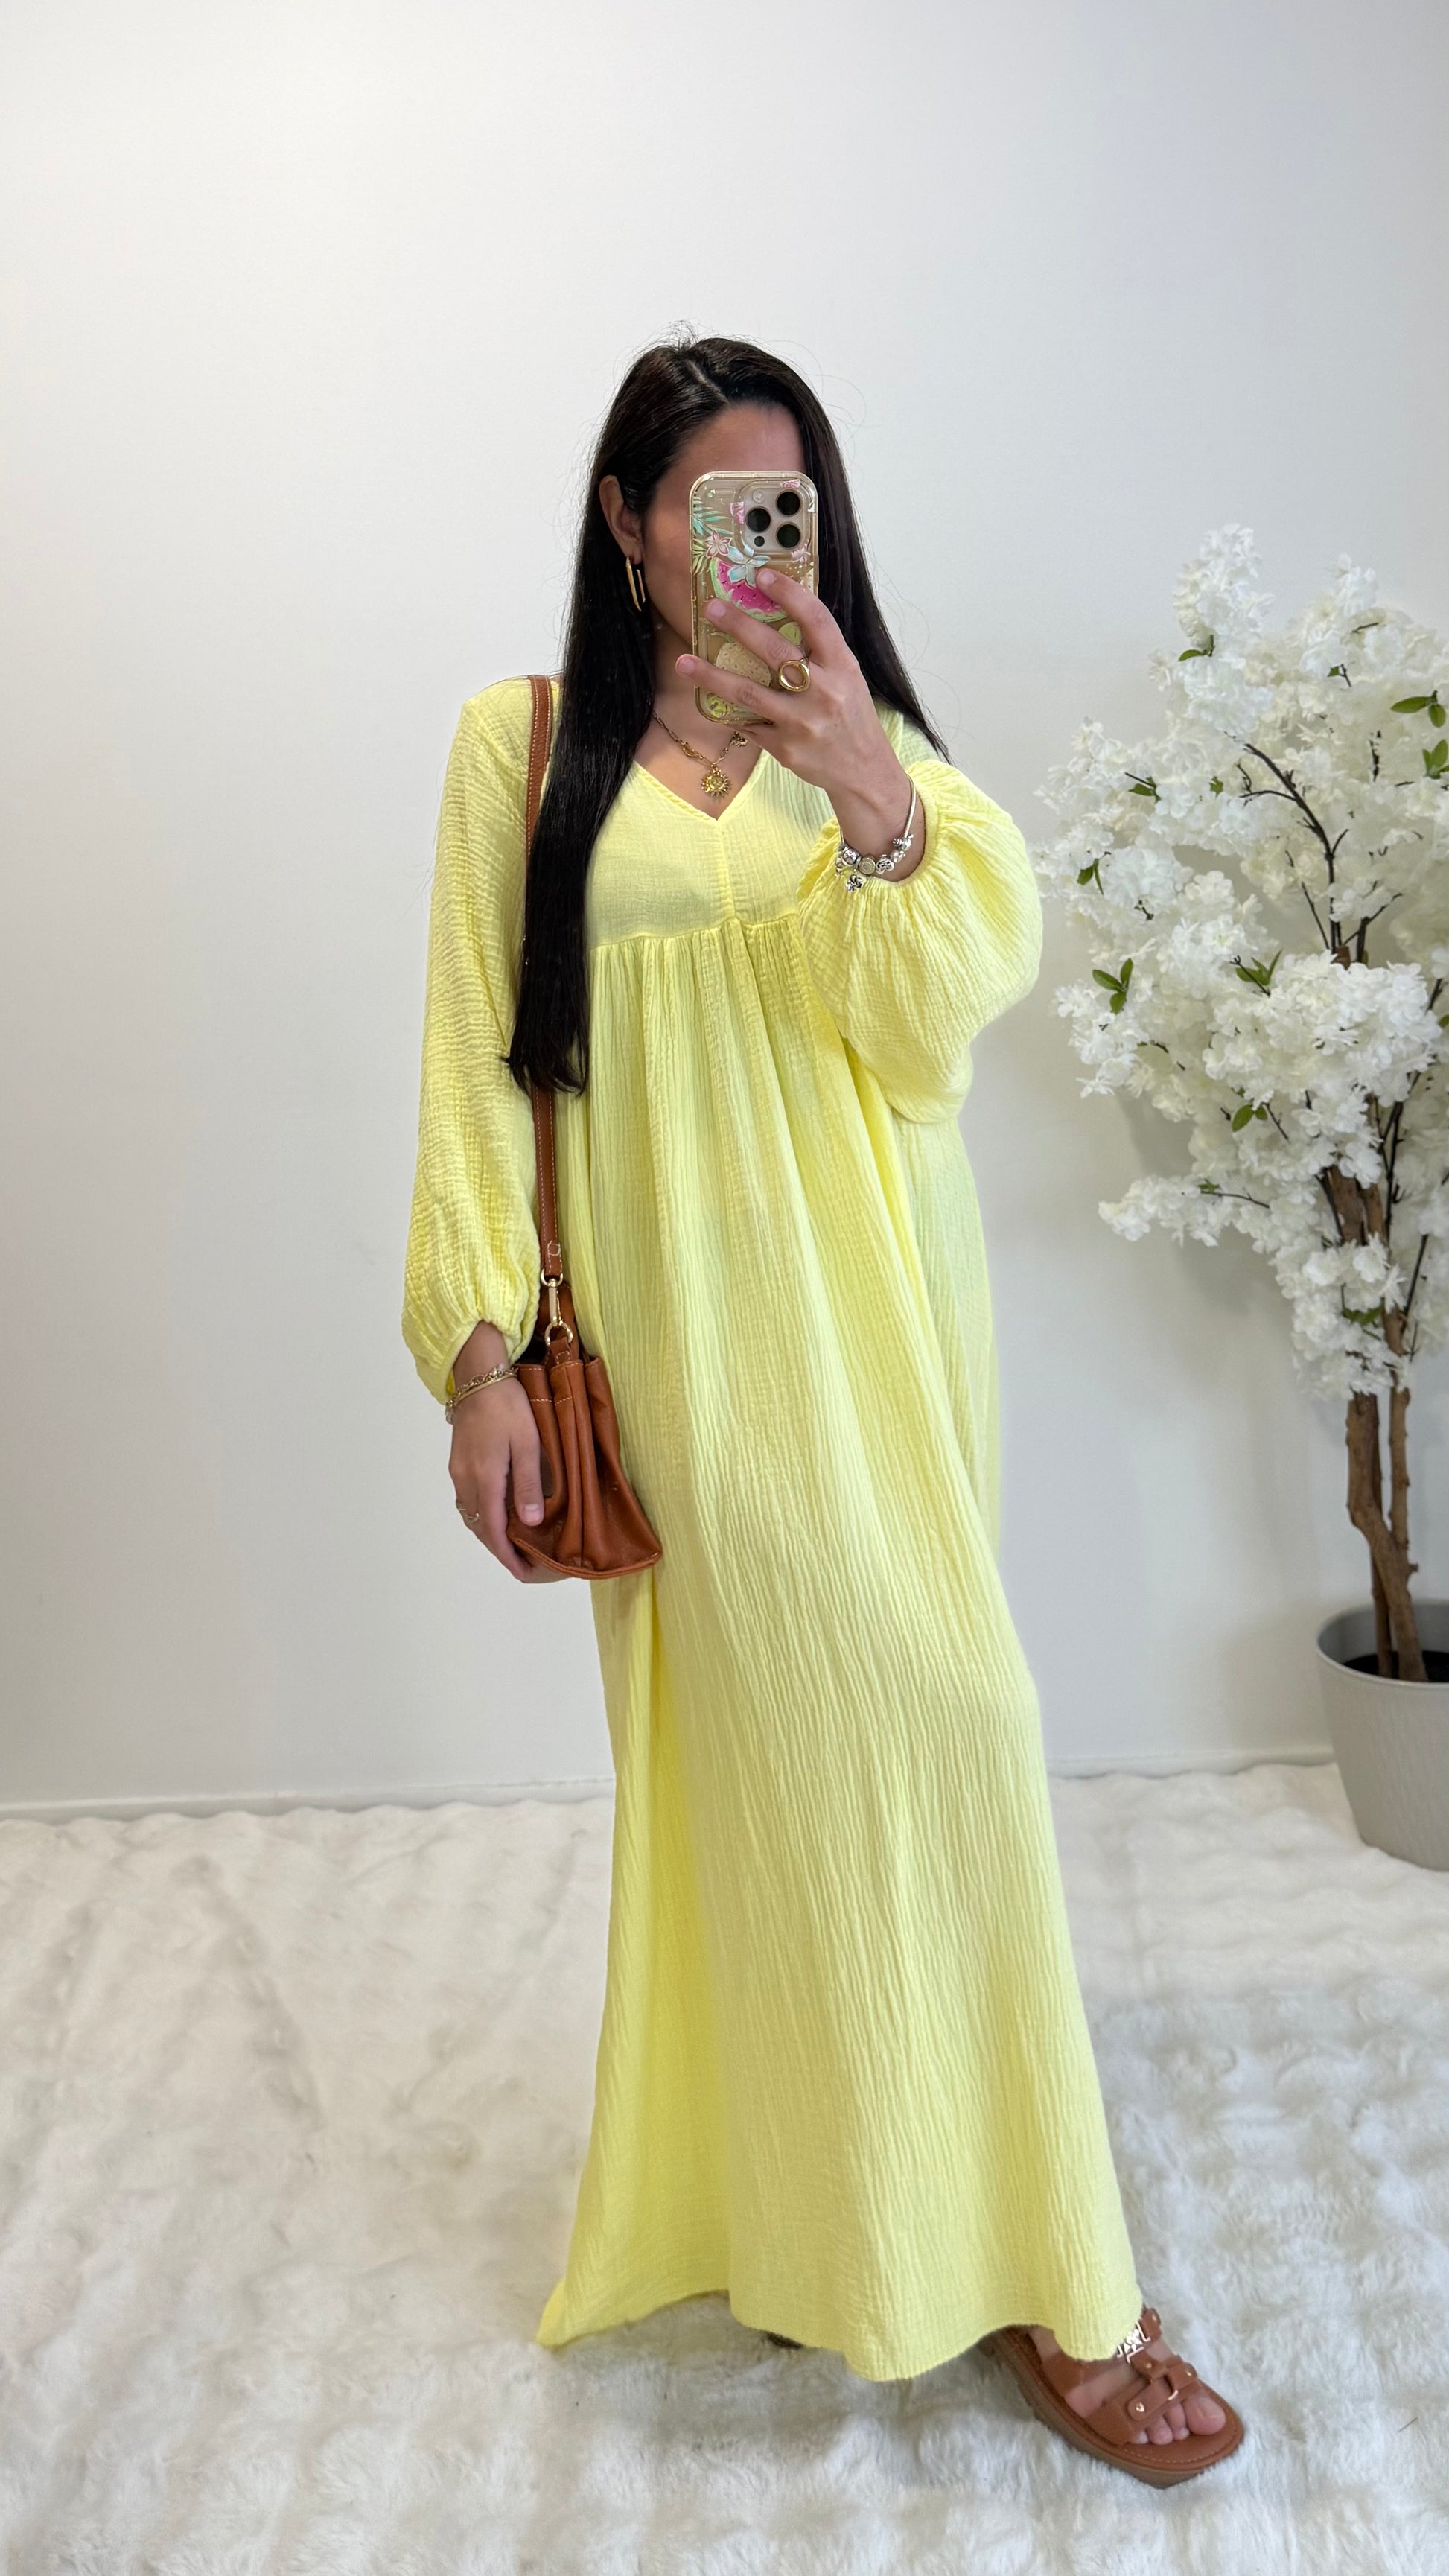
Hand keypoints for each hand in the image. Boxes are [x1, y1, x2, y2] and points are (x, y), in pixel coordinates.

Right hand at [449, 1376, 569, 1581]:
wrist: (478, 1377)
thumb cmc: (507, 1406)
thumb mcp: (527, 1444)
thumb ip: (527, 1485)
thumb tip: (529, 1524)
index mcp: (484, 1479)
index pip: (493, 1530)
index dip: (507, 1555)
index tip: (522, 1573)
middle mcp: (466, 1480)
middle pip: (478, 1527)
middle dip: (498, 1549)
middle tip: (521, 1565)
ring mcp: (458, 1471)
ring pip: (470, 1515)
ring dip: (488, 1533)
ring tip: (510, 1544)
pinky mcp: (457, 1462)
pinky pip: (467, 1500)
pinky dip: (481, 1515)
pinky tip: (495, 1514)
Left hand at [676, 568, 923, 872]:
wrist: (864, 771)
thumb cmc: (851, 716)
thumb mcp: (848, 678)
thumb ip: (819, 652)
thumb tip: (779, 615)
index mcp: (842, 666)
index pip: (816, 620)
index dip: (789, 594)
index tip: (761, 575)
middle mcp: (823, 692)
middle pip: (775, 652)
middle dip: (739, 627)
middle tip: (711, 609)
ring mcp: (801, 722)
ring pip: (749, 693)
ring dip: (712, 676)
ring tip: (684, 662)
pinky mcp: (784, 748)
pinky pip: (747, 725)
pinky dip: (726, 712)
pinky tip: (706, 701)